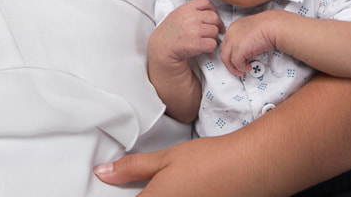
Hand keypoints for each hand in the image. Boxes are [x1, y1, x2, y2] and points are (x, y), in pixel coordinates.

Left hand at [94, 139, 217, 195]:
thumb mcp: (164, 158)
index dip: (123, 194)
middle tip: (151, 184)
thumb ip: (131, 168)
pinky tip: (184, 191)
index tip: (126, 187)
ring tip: (172, 185)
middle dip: (143, 195)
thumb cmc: (208, 161)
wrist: (248, 168)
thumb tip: (102, 172)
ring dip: (157, 196)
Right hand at [149, 0, 222, 66]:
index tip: (212, 15)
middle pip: (214, 17)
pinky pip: (213, 44)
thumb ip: (191, 10)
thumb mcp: (177, 14)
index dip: (212, 9)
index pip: (206, 2)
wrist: (161, 47)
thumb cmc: (170, 32)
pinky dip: (210, 47)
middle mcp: (191, 18)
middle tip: (214, 30)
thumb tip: (209, 11)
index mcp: (186, 8)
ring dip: (212, 37)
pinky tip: (203, 47)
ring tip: (204, 39)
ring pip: (215, 31)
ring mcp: (194, 30)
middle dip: (216, 24)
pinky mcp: (197, 44)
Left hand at [219, 10, 279, 75]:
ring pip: (226, 59)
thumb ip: (245, 41)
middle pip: (224, 51)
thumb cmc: (268, 28)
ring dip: (234, 68)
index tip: (237, 60)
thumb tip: (247, 53)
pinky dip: (241, 67)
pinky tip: (248, 67)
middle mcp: (230, 33)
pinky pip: (236, 62)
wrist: (274, 26)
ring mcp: (233, 41)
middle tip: (238, 69)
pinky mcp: (239, 48)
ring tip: (242, 70)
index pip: (226, 44)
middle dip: (230, 63)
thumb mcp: (252, 32)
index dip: (231, 54)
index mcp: (234, 27)